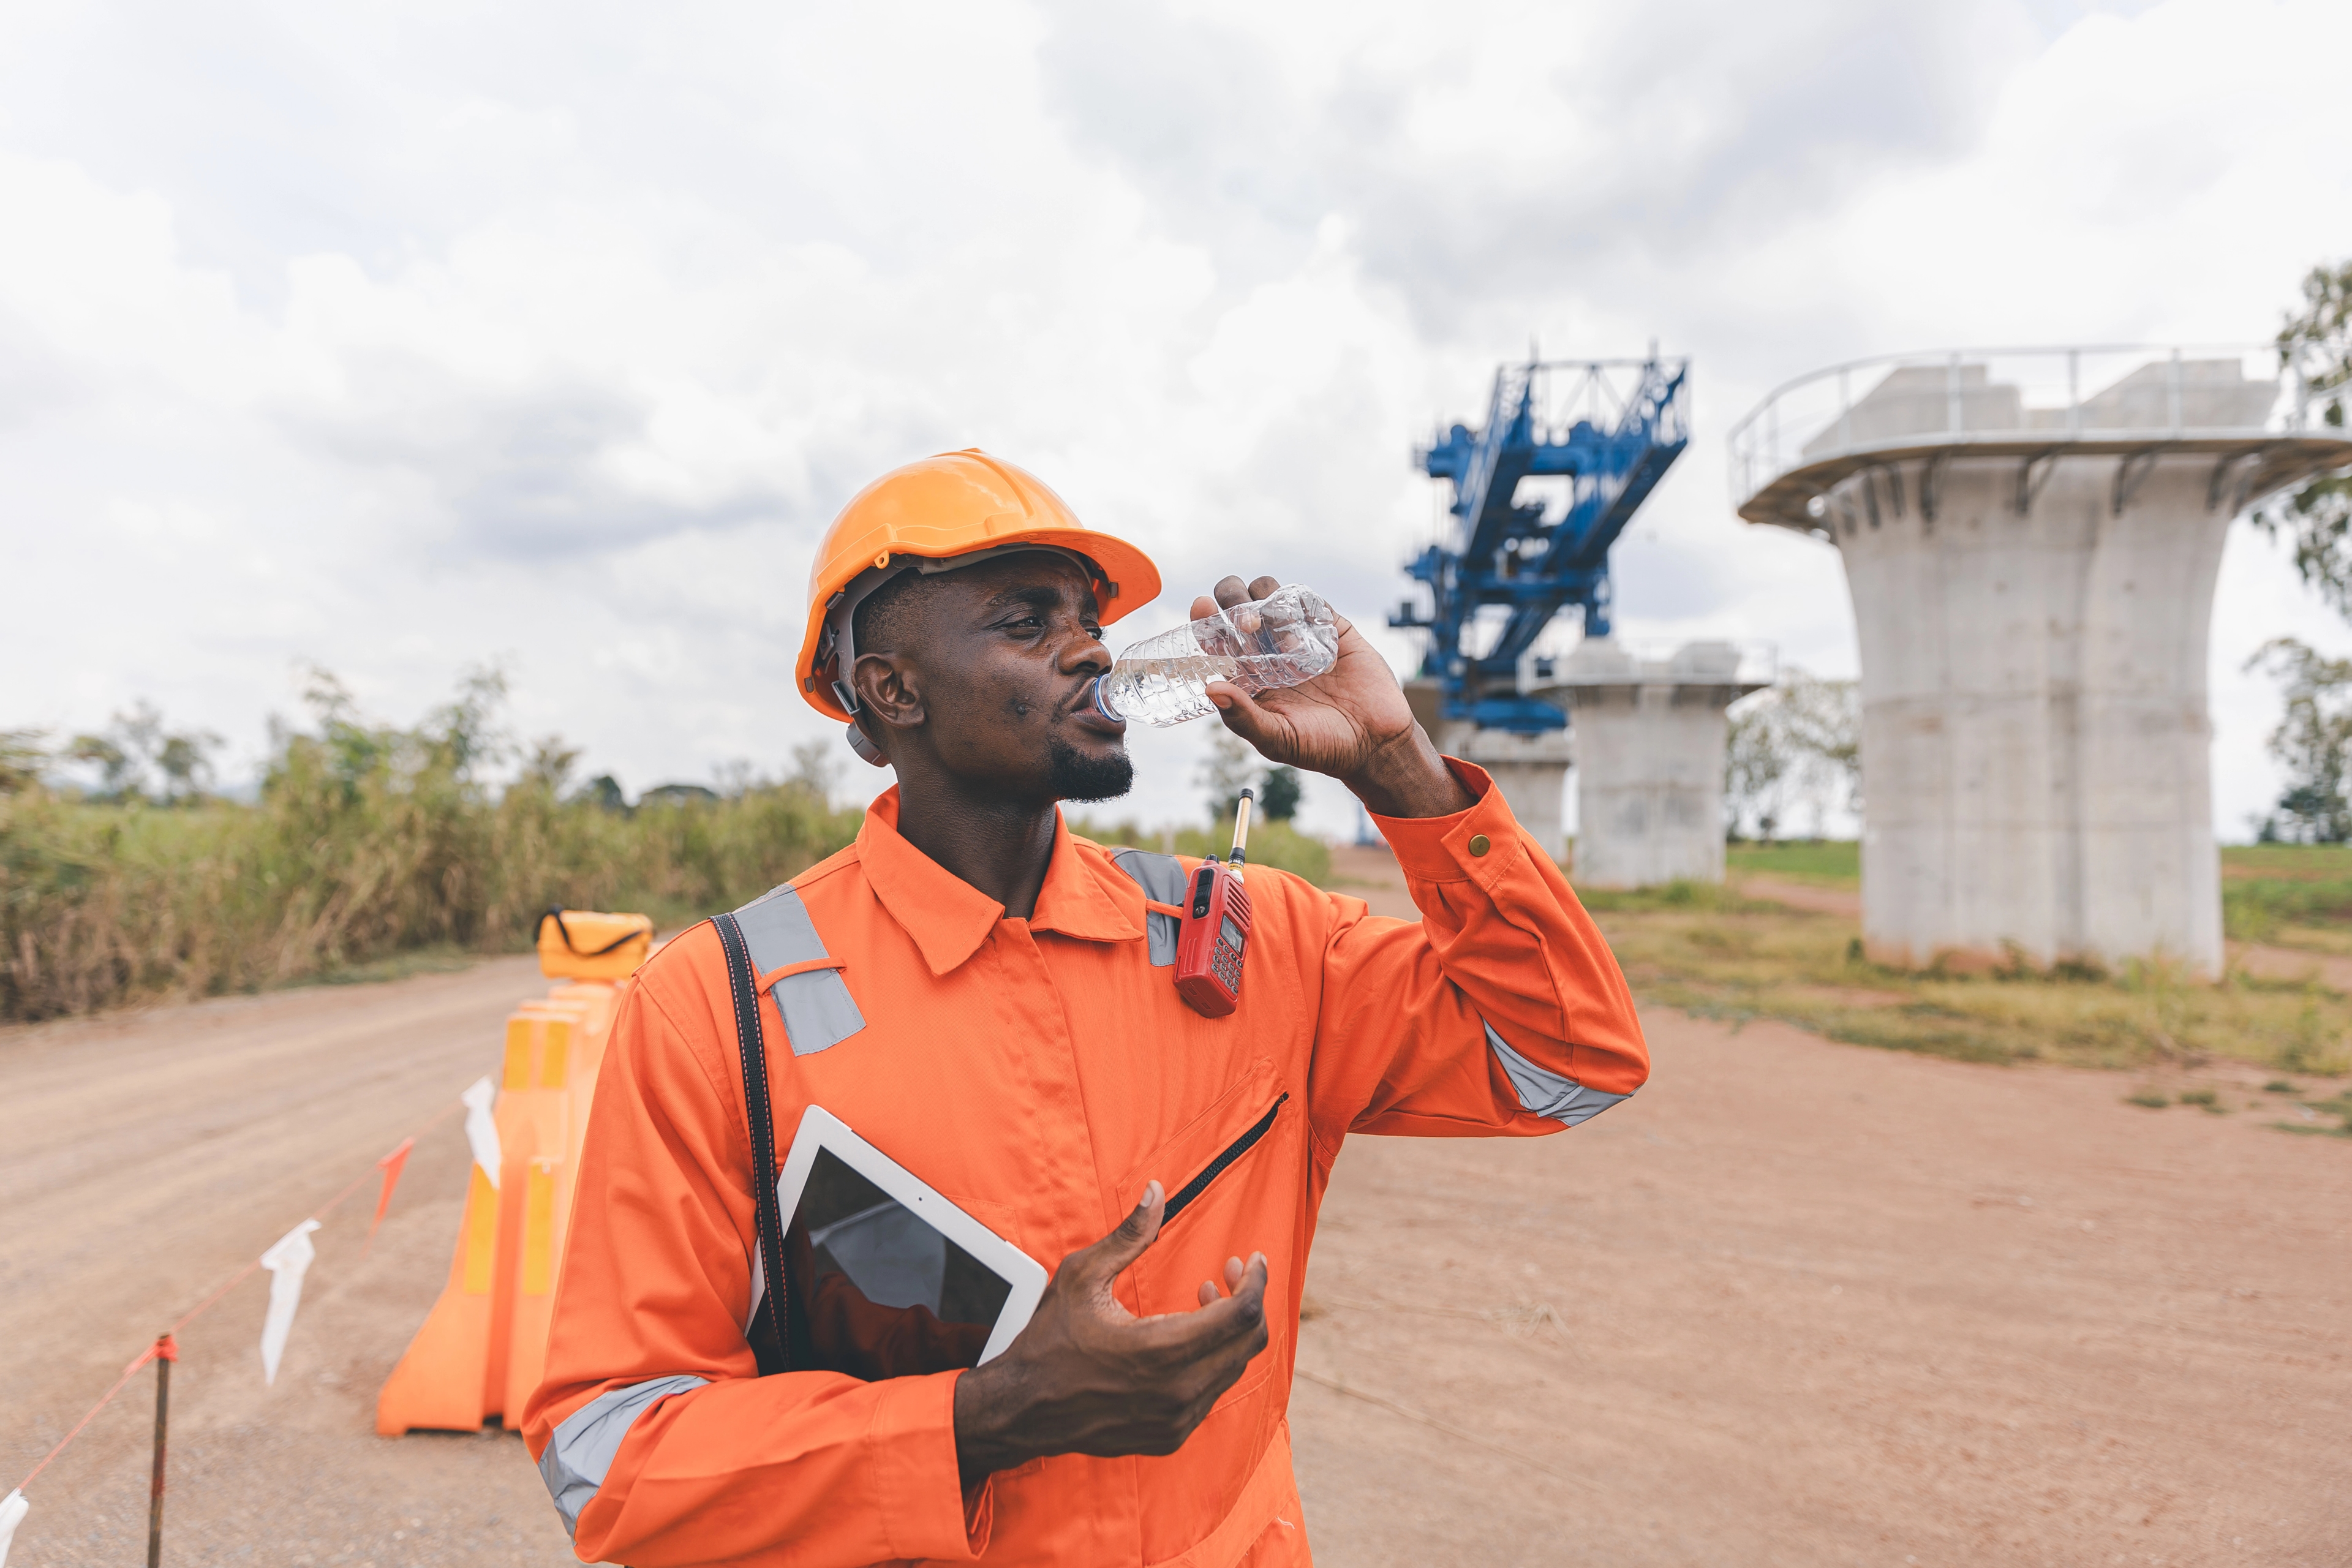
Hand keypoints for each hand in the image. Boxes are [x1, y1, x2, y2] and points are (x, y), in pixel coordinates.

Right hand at [951, 1182, 1269, 1487]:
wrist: (1023, 1408)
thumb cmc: (1049, 1341)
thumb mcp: (1083, 1276)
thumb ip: (1129, 1235)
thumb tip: (1156, 1192)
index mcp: (1161, 1350)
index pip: (1242, 1315)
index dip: (1255, 1281)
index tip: (1250, 1260)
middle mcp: (1177, 1390)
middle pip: (1249, 1342)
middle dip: (1248, 1300)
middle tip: (1228, 1274)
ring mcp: (1176, 1419)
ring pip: (1233, 1367)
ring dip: (1229, 1330)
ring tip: (1204, 1300)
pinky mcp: (1170, 1435)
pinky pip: (1212, 1392)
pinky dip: (1213, 1360)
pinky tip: (1188, 1338)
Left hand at [1194, 574, 1472, 818]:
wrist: (1375, 743)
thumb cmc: (1320, 747)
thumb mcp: (1276, 739)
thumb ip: (1243, 717)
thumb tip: (1209, 688)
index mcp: (1246, 674)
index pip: (1214, 637)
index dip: (1204, 619)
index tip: (1201, 607)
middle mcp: (1267, 649)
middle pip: (1236, 604)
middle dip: (1233, 601)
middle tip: (1246, 624)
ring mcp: (1298, 634)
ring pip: (1270, 594)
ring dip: (1269, 605)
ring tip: (1287, 641)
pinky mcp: (1329, 627)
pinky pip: (1309, 602)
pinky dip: (1302, 606)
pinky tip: (1307, 633)